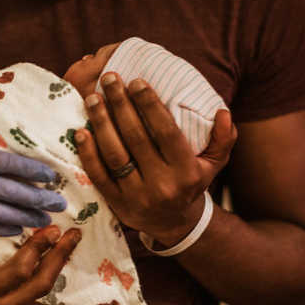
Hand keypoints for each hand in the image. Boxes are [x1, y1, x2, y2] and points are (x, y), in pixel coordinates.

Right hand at [0, 86, 66, 234]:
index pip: (8, 163)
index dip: (33, 171)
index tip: (52, 176)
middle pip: (11, 190)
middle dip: (38, 198)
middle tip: (61, 204)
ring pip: (0, 211)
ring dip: (26, 216)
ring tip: (46, 220)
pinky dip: (1, 228)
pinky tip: (17, 231)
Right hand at [0, 226, 80, 304]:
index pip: (20, 271)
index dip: (41, 248)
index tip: (52, 227)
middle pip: (40, 286)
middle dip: (60, 258)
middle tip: (73, 234)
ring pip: (38, 300)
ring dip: (55, 272)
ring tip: (65, 248)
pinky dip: (41, 288)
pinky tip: (46, 271)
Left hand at [76, 74, 236, 245]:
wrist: (174, 224)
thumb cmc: (191, 182)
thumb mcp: (213, 163)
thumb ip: (223, 138)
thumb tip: (223, 113)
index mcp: (186, 172)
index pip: (166, 132)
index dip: (150, 105)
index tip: (137, 81)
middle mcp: (162, 185)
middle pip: (136, 138)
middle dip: (121, 105)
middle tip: (110, 80)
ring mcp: (137, 196)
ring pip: (115, 154)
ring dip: (101, 123)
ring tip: (93, 98)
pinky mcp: (117, 204)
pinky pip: (98, 175)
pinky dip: (88, 152)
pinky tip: (81, 130)